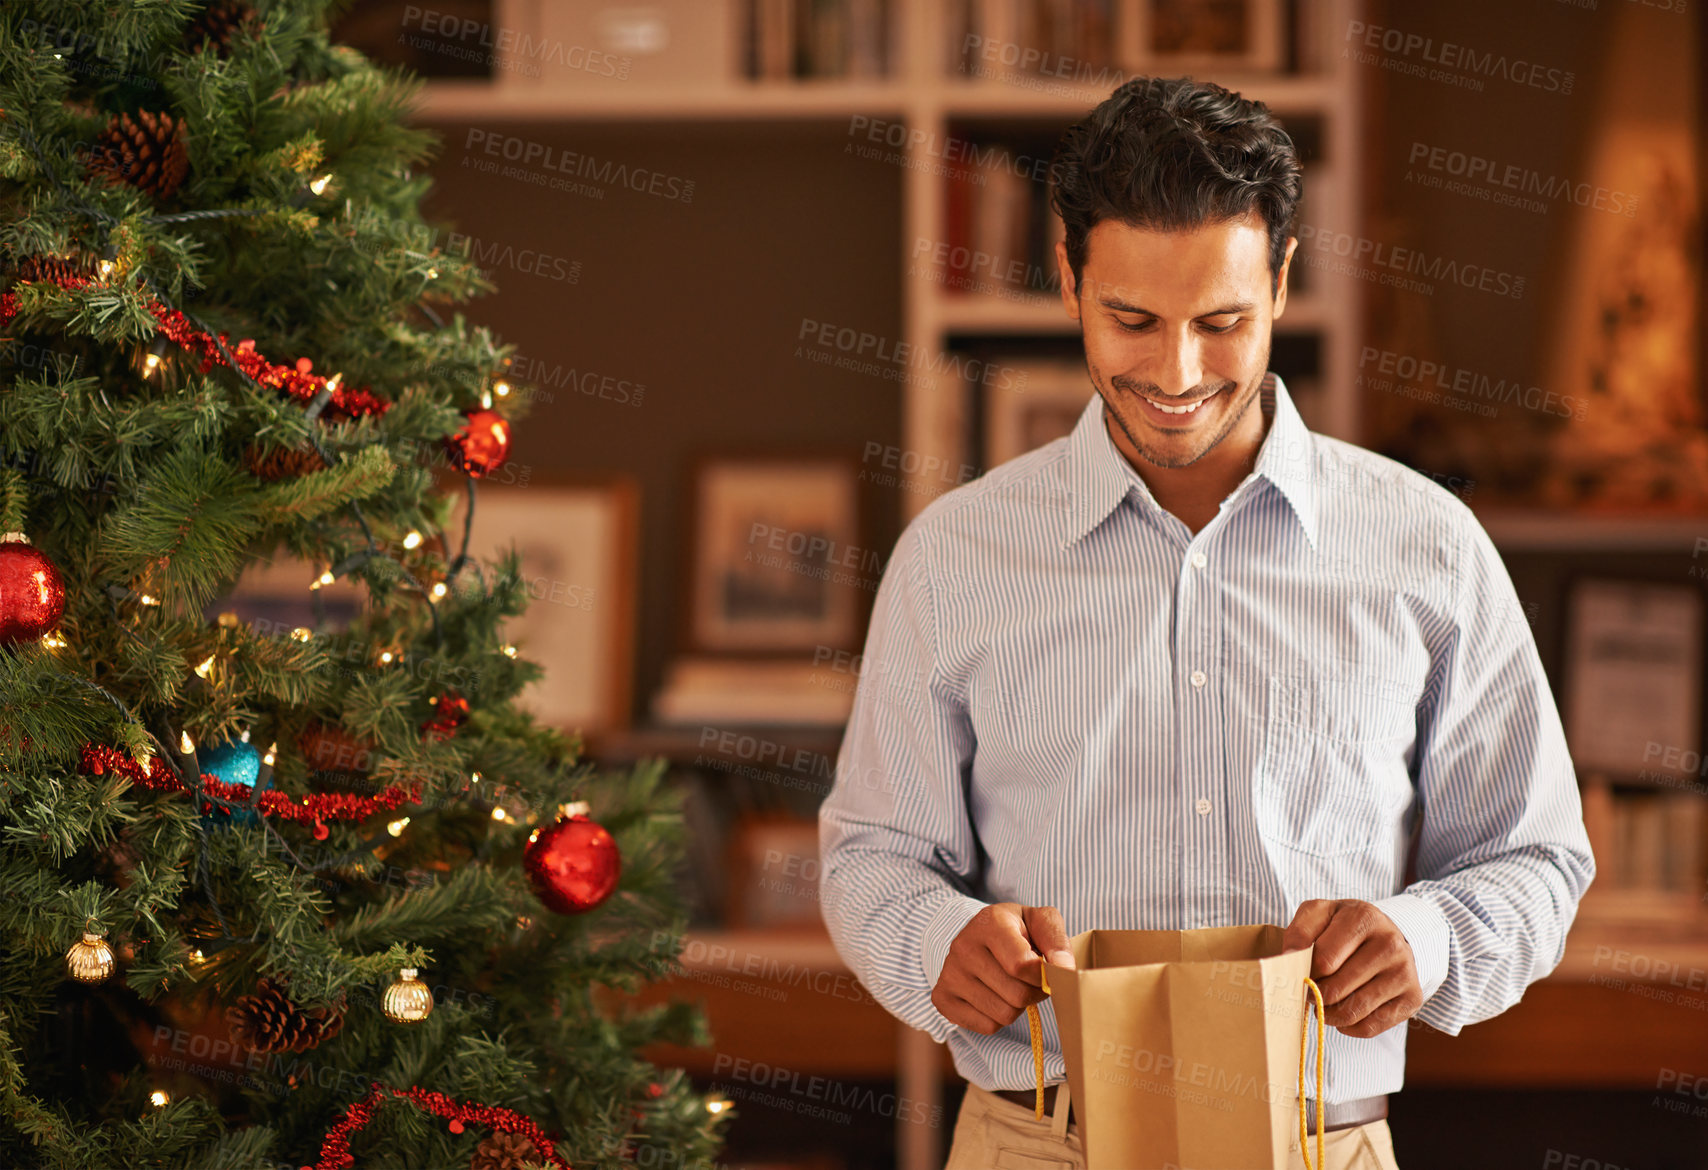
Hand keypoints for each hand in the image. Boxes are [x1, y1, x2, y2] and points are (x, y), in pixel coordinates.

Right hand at [931, 903, 1074, 1034]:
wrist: (975, 934)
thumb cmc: (1015, 930)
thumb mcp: (1039, 921)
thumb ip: (1057, 941)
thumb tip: (1066, 971)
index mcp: (989, 923)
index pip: (1024, 966)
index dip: (1045, 976)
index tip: (1048, 971)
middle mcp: (963, 947)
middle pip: (1017, 995)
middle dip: (1034, 993)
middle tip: (1030, 980)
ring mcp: (949, 974)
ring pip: (1004, 1015)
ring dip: (1017, 1006)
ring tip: (1012, 985)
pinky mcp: (942, 998)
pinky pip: (986, 1026)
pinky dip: (998, 1018)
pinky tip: (994, 995)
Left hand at [1282, 899, 1423, 1038]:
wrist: (1388, 935)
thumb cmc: (1345, 926)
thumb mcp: (1320, 914)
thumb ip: (1299, 932)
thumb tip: (1288, 958)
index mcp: (1364, 918)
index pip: (1323, 961)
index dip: (1304, 973)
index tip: (1300, 974)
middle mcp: (1390, 944)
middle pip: (1336, 990)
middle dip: (1314, 995)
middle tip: (1309, 991)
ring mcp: (1404, 973)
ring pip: (1352, 1012)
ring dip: (1329, 1014)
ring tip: (1323, 1003)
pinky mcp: (1412, 998)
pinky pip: (1370, 1028)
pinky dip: (1349, 1027)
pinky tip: (1344, 1011)